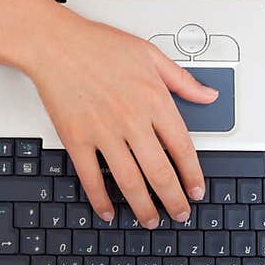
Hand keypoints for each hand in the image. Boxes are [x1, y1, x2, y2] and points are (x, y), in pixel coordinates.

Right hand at [24, 9, 216, 225]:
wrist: (55, 44)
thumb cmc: (99, 45)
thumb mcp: (151, 55)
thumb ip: (183, 80)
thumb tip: (209, 95)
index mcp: (154, 100)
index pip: (182, 148)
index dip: (192, 175)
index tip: (196, 190)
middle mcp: (132, 120)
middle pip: (160, 172)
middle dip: (173, 200)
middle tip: (179, 214)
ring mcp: (103, 133)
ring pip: (129, 181)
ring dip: (143, 207)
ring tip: (150, 220)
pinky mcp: (76, 139)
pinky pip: (91, 178)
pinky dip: (100, 199)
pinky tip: (108, 211)